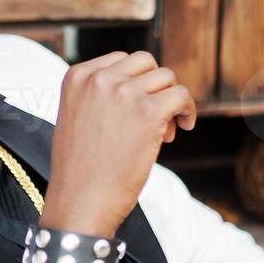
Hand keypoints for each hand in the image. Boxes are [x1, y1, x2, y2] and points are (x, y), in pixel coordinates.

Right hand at [39, 50, 195, 239]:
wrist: (80, 202)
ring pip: (166, 78)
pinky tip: (184, 127)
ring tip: (163, 132)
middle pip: (145, 63)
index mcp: (77, 76)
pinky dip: (187, 110)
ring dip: (170, 101)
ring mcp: (124, 93)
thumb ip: (98, 95)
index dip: (135, 83)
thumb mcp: (76, 118)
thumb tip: (140, 86)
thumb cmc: (80, 171)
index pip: (120, 60)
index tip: (136, 108)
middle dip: (154, 87)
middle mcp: (99, 78)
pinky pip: (181, 96)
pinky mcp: (148, 112)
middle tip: (154, 120)